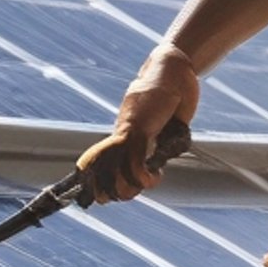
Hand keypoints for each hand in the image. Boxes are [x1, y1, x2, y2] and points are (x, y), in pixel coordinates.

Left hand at [75, 46, 199, 201]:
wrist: (173, 68)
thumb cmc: (171, 95)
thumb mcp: (163, 125)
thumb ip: (157, 142)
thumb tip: (157, 159)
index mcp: (122, 134)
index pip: (96, 162)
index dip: (94, 183)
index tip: (102, 198)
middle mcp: (120, 133)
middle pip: (98, 170)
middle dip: (106, 192)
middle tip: (128, 195)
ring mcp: (127, 130)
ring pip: (112, 169)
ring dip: (126, 188)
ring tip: (144, 187)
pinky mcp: (139, 128)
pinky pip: (134, 160)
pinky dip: (143, 177)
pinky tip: (155, 177)